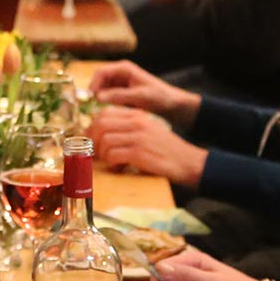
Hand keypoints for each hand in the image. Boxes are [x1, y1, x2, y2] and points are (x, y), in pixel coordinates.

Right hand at [86, 61, 199, 124]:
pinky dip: (108, 104)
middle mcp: (120, 73)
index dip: (92, 85)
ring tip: (105, 111)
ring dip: (101, 100)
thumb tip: (98, 97)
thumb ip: (119, 96)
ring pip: (102, 90)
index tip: (90, 99)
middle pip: (99, 81)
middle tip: (95, 108)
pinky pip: (109, 97)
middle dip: (95, 93)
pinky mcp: (122, 92)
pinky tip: (113, 112)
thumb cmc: (159, 97)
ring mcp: (120, 83)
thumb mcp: (139, 97)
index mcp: (124, 68)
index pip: (100, 72)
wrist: (172, 105)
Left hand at [88, 106, 207, 187]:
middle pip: (101, 125)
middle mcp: (137, 123)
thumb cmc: (167, 150)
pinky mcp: (139, 153)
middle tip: (95, 153)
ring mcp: (138, 137)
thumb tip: (102, 135)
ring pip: (105, 141)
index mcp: (138, 116)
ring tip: (112, 162)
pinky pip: (114, 155)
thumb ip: (128, 128)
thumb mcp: (149, 130)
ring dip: (104, 155)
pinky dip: (112, 164)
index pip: (105, 113)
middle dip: (93, 141)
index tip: (91, 139)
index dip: (92, 127)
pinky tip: (120, 168)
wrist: (188, 161)